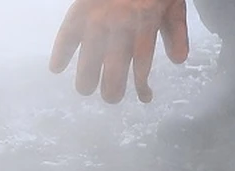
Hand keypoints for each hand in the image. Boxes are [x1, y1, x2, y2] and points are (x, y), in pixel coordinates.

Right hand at [50, 0, 188, 103]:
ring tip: (85, 90)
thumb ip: (177, 32)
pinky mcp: (80, 8)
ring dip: (86, 75)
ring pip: (90, 54)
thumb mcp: (174, 4)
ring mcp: (97, 17)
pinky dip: (61, 50)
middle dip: (112, 88)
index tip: (145, 97)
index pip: (141, 63)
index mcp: (144, 23)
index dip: (141, 85)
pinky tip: (56, 68)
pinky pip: (67, 32)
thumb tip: (178, 61)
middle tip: (111, 99)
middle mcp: (120, 24)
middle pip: (114, 65)